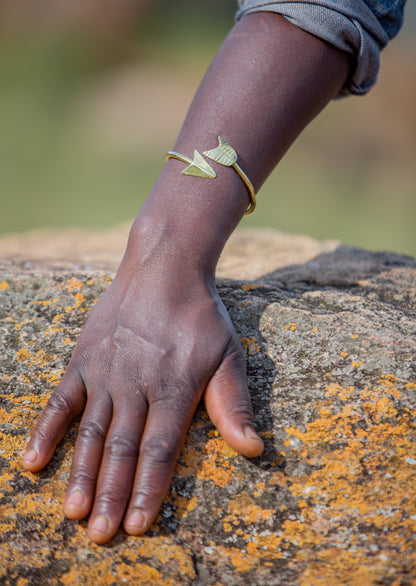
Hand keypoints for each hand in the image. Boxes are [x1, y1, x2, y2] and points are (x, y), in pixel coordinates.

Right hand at [22, 247, 262, 543]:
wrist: (164, 268)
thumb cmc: (201, 316)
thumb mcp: (228, 354)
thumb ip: (234, 403)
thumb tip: (255, 450)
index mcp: (175, 387)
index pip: (161, 449)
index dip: (149, 489)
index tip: (138, 524)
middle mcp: (137, 384)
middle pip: (123, 448)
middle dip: (112, 493)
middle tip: (100, 534)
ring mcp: (107, 372)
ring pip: (91, 431)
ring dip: (80, 473)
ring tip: (72, 511)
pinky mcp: (85, 359)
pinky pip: (62, 399)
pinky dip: (47, 430)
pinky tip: (33, 460)